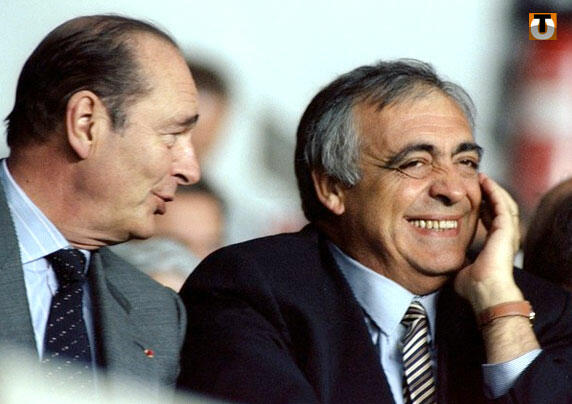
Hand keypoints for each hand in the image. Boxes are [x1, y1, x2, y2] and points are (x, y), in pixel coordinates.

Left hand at [454, 173, 522, 311]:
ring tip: (482, 178)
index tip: (474, 199)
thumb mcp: (462, 268)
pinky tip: (486, 183)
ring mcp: (508, 233)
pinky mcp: (506, 229)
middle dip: (491, 194)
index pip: (492, 221)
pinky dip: (495, 192)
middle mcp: (505, 238)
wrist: (486, 292)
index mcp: (496, 246)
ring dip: (493, 189)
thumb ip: (459, 261)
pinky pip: (502, 204)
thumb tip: (448, 259)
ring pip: (504, 203)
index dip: (484, 208)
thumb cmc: (474, 287)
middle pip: (500, 209)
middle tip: (479, 182)